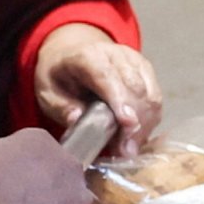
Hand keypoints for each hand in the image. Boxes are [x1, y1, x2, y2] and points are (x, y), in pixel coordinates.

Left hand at [33, 24, 164, 155]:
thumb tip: (76, 119)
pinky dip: (149, 121)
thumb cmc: (60, 75)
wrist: (74, 52)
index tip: (127, 125)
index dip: (120, 100)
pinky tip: (135, 137)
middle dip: (135, 123)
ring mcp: (136, 62)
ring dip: (144, 126)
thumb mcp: (47, 91)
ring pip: (151, 95)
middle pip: (135, 89)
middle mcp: (117, 55)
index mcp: (88, 56)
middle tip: (125, 151)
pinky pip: (156, 99)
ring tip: (128, 148)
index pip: (107, 76)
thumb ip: (60, 106)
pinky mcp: (147, 71)